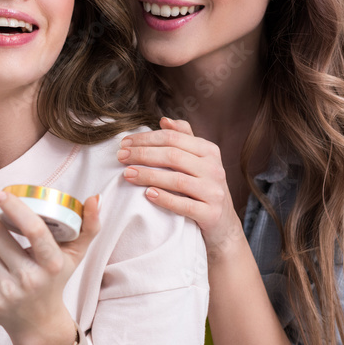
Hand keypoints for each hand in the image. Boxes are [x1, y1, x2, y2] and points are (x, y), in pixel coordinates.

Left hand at [0, 190, 100, 344]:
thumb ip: (89, 226)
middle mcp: (30, 278)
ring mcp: (10, 291)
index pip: (33, 229)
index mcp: (52, 263)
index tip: (2, 194)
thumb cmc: (55, 280)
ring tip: (1, 249)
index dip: (15, 208)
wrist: (39, 324)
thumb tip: (94, 198)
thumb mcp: (75, 256)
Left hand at [118, 117, 241, 255]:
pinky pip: (184, 205)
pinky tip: (147, 194)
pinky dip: (165, 198)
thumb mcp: (198, 160)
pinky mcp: (211, 214)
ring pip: (177, 180)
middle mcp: (214, 169)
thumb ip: (183, 138)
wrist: (222, 224)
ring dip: (149, 175)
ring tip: (127, 174)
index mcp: (209, 151)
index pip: (173, 138)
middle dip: (143, 154)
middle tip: (121, 157)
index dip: (146, 139)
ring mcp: (214, 192)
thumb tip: (164, 120)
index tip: (124, 143)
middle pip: (173, 156)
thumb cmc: (202, 187)